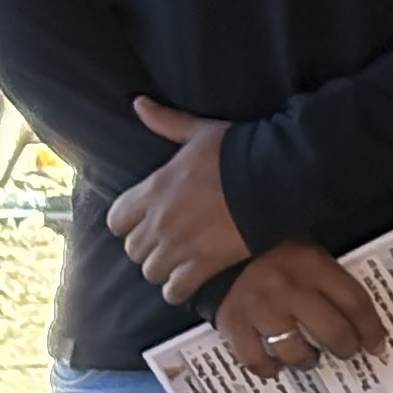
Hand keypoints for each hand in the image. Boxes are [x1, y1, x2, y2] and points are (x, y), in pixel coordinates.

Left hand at [106, 100, 252, 302]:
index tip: (144, 221)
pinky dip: (179, 288)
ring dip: (162, 268)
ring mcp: (180, 246)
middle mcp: (159, 222)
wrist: (276, 176)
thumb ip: (166, 122)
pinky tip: (189, 281)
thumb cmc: (238, 151)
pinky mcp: (204, 265)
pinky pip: (175, 290)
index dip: (128, 223)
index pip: (116, 221)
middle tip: (166, 243)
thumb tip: (137, 102)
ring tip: (178, 262)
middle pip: (133, 250)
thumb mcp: (200, 132)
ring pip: (151, 271)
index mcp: (153, 190)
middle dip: (147, 247)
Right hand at [211, 239, 387, 378]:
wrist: (223, 252)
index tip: (378, 346)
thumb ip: (333, 281)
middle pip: (331, 331)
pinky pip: (256, 360)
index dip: (371, 329)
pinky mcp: (234, 326)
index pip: (355, 303)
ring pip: (295, 351)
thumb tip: (361, 320)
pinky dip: (269, 369)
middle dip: (345, 348)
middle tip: (347, 352)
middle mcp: (291, 291)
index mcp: (315, 267)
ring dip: (308, 361)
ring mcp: (261, 310)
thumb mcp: (311, 254)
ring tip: (309, 359)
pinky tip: (276, 366)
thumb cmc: (277, 255)